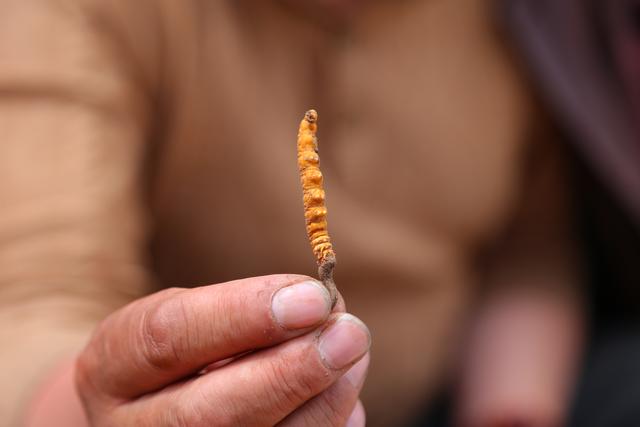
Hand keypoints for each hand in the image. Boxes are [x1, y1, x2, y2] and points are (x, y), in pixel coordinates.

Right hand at [74, 274, 370, 425]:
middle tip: (350, 333)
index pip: (167, 338)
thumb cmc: (178, 354)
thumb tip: (322, 306)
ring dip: (322, 401)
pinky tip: (342, 394)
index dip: (243, 314)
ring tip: (352, 352)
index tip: (313, 295)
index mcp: (112, 367)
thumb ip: (242, 313)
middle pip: (207, 416)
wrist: (148, 410)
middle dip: (290, 373)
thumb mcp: (189, 316)